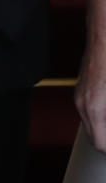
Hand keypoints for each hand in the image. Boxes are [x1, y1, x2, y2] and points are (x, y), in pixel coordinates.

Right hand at [76, 35, 105, 151]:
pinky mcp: (81, 89)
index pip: (100, 144)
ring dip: (103, 130)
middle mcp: (82, 104)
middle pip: (95, 137)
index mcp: (94, 108)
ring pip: (91, 125)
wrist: (104, 38)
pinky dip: (100, 119)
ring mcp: (80, 95)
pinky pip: (89, 112)